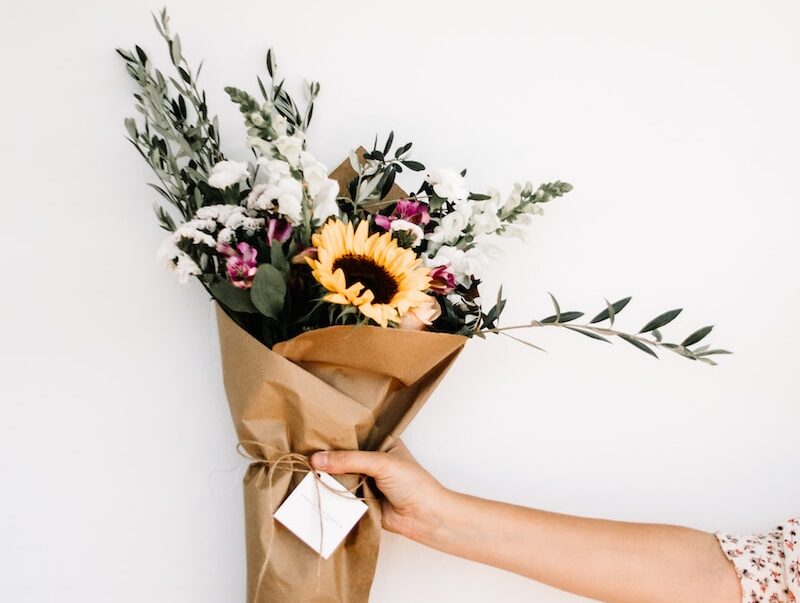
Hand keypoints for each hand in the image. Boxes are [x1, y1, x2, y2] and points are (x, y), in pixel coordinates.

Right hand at [310, 441, 451, 542]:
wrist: (425, 518)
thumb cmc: (413, 483)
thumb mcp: (381, 463)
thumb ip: (349, 460)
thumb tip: (317, 460)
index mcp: (380, 442)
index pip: (352, 435)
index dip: (333, 435)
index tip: (309, 433)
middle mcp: (371, 460)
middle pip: (342, 456)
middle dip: (325, 457)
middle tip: (300, 453)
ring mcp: (365, 480)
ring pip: (339, 476)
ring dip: (325, 477)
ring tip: (300, 470)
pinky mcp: (360, 501)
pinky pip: (340, 496)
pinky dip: (329, 495)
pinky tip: (311, 490)